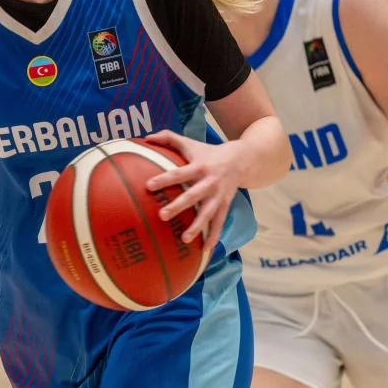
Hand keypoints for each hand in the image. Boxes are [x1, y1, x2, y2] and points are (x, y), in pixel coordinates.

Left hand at [142, 131, 247, 248]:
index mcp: (199, 166)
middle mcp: (209, 182)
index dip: (164, 179)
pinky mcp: (226, 205)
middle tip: (162, 215)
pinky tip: (205, 250)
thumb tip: (146, 137)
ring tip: (184, 239)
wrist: (242, 160)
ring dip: (197, 227)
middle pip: (193, 195)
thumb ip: (168, 138)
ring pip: (208, 213)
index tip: (148, 186)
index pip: (179, 173)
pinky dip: (214, 237)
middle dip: (178, 206)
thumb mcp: (191, 143)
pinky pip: (219, 223)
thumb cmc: (209, 152)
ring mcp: (219, 196)